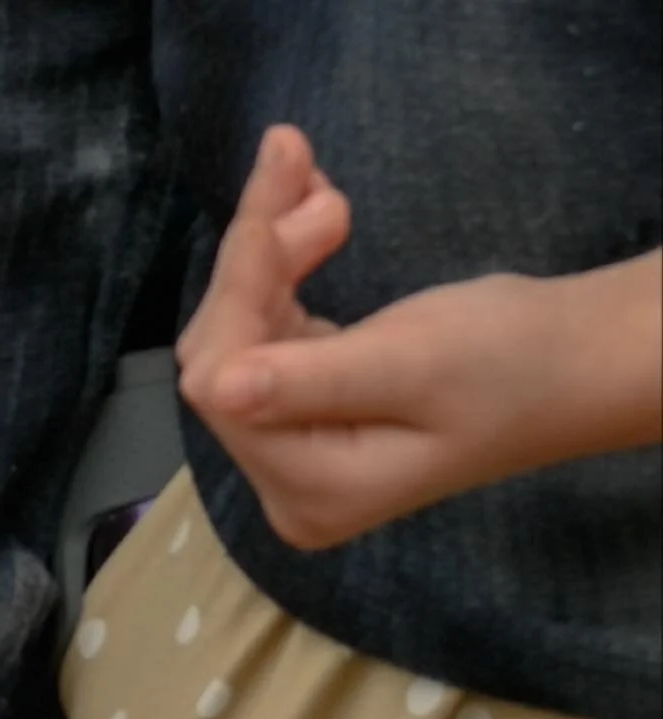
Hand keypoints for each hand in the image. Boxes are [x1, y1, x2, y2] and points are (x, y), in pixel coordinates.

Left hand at [178, 126, 657, 548]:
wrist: (565, 366)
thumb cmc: (509, 364)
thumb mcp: (413, 365)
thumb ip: (311, 378)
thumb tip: (215, 388)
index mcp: (311, 490)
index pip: (226, 386)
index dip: (239, 288)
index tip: (277, 193)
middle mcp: (288, 486)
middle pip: (223, 360)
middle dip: (254, 260)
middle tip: (306, 165)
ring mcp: (293, 455)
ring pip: (238, 338)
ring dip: (267, 252)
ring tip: (322, 184)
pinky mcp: (304, 415)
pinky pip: (266, 335)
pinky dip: (279, 271)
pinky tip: (314, 212)